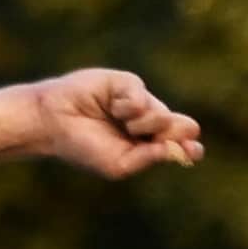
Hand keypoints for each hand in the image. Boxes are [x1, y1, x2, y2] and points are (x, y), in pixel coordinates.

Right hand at [30, 67, 202, 180]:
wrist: (53, 122)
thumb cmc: (83, 148)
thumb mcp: (118, 165)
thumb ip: (146, 160)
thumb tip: (172, 149)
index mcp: (146, 146)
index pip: (178, 146)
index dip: (189, 148)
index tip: (193, 151)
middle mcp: (146, 123)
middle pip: (179, 126)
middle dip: (171, 134)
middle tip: (158, 140)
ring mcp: (139, 102)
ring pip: (162, 113)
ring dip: (143, 123)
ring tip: (122, 123)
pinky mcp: (127, 84)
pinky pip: (143, 95)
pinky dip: (130, 105)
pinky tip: (114, 107)